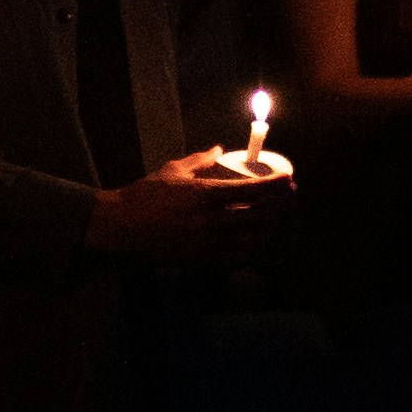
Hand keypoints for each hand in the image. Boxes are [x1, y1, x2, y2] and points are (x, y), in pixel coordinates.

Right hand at [84, 152, 280, 259]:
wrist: (121, 229)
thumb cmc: (144, 196)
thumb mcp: (172, 171)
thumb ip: (199, 160)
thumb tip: (218, 149)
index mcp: (207, 195)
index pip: (254, 190)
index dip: (276, 186)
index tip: (288, 181)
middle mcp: (214, 222)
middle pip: (263, 216)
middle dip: (283, 207)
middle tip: (291, 199)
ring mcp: (211, 245)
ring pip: (258, 241)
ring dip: (275, 230)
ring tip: (283, 221)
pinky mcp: (206, 262)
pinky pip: (243, 260)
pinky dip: (259, 253)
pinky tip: (265, 245)